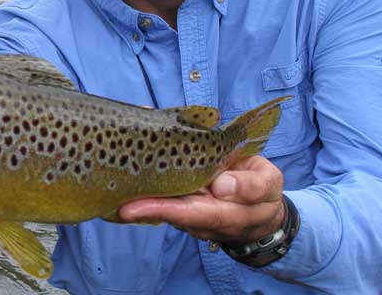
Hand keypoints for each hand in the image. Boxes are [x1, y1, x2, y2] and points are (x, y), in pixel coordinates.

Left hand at [117, 156, 285, 245]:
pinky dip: (144, 182)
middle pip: (164, 211)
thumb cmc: (263, 193)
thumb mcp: (269, 185)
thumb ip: (250, 186)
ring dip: (138, 191)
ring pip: (160, 203)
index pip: (187, 214)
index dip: (159, 210)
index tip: (131, 208)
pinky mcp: (181, 201)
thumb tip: (222, 185)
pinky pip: (162, 193)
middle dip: (137, 202)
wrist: (262, 209)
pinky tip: (128, 163)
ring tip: (113, 172)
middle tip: (112, 189)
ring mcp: (187, 211)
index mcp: (223, 214)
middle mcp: (198, 218)